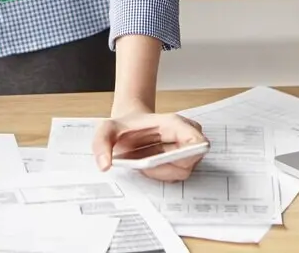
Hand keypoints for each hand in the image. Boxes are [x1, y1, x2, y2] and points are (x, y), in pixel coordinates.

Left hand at [92, 107, 206, 182]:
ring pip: (182, 171)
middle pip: (188, 162)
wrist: (126, 127)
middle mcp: (184, 137)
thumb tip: (105, 164)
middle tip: (143, 163)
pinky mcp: (180, 161)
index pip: (197, 141)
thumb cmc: (123, 126)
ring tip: (143, 162)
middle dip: (164, 168)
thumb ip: (101, 143)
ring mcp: (184, 150)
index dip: (188, 154)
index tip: (167, 160)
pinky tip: (148, 165)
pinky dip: (161, 174)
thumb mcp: (106, 129)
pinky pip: (176, 174)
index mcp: (173, 124)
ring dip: (161, 172)